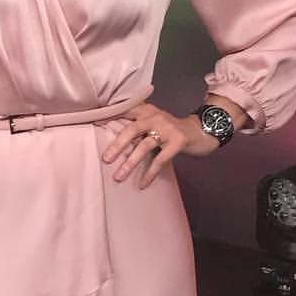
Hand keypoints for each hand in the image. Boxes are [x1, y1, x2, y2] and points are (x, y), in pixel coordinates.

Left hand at [100, 101, 217, 187]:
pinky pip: (160, 159)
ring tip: (118, 177)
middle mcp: (156, 117)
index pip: (125, 111)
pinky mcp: (178, 142)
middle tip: (105, 159)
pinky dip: (150, 173)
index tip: (93, 123)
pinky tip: (142, 184)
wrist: (202, 131)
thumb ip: (138, 127)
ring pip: (144, 146)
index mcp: (147, 111)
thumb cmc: (172, 130)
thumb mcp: (155, 123)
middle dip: (117, 145)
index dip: (110, 117)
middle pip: (132, 129)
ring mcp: (168, 129)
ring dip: (130, 163)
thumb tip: (112, 139)